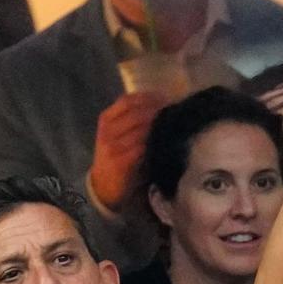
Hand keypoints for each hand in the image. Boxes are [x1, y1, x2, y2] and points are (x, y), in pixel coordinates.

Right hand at [89, 92, 166, 212]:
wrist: (104, 186)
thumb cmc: (119, 158)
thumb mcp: (122, 134)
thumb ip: (137, 120)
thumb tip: (166, 105)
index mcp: (107, 118)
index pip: (129, 100)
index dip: (150, 98)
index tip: (168, 99)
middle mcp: (108, 129)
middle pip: (138, 112)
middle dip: (160, 110)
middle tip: (178, 111)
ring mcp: (113, 145)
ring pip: (142, 128)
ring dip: (162, 125)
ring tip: (177, 124)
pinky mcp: (121, 161)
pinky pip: (143, 147)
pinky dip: (157, 142)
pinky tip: (169, 142)